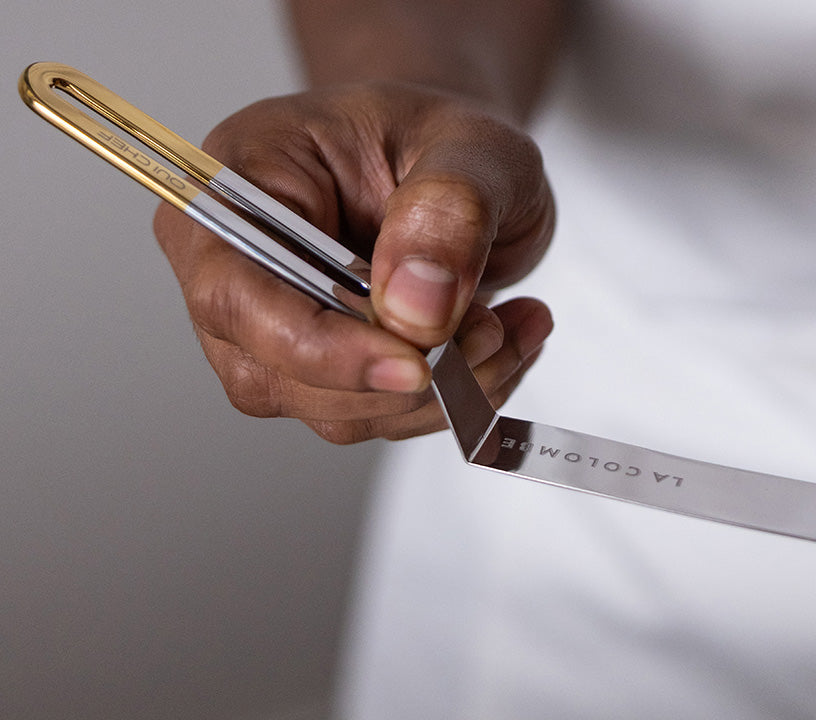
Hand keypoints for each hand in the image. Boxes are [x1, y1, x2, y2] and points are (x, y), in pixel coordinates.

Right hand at [154, 83, 555, 442]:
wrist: (464, 165)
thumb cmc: (447, 138)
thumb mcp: (474, 147)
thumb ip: (448, 211)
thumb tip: (414, 307)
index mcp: (240, 182)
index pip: (237, 293)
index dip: (322, 347)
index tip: (415, 364)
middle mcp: (238, 264)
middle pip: (276, 371)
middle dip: (399, 375)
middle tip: (490, 331)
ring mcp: (274, 328)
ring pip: (335, 410)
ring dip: (439, 392)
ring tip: (506, 328)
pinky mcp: (324, 371)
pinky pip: (380, 414)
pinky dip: (455, 396)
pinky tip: (501, 343)